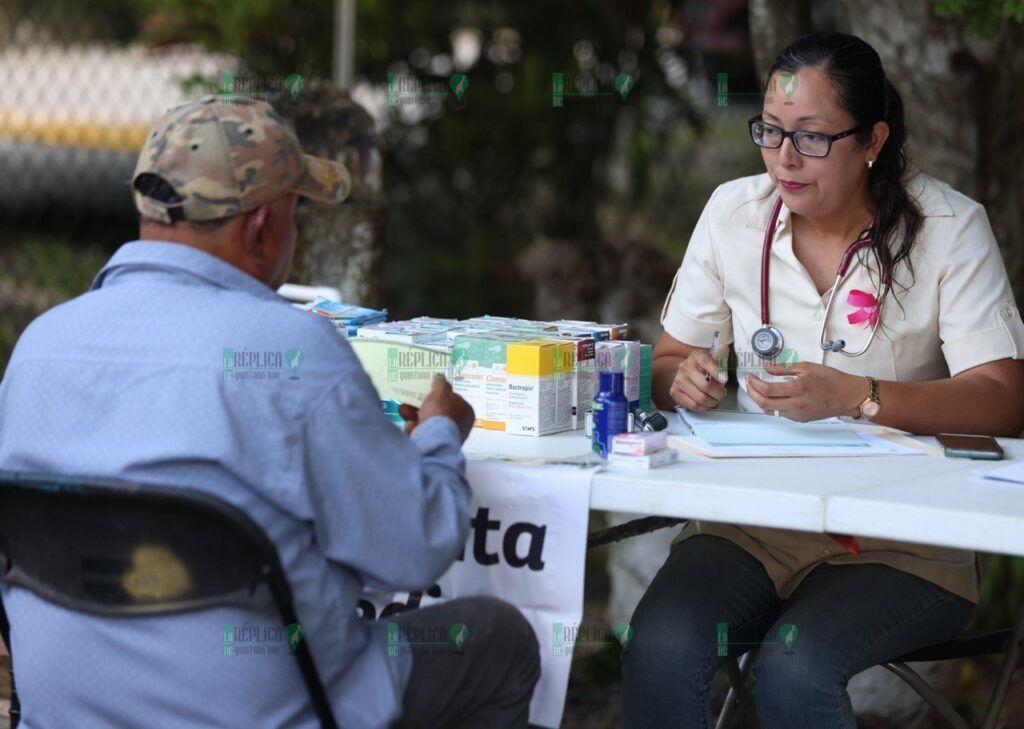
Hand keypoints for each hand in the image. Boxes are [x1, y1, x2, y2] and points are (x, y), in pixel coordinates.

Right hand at [407, 376, 475, 441]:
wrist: (433, 439)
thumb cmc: (440, 412)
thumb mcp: (440, 391)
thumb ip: (440, 383)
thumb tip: (440, 377)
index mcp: (466, 411)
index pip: (453, 399)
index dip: (440, 394)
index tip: (427, 391)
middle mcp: (459, 425)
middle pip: (438, 411)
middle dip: (421, 405)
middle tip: (410, 400)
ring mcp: (447, 437)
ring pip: (428, 422)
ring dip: (413, 416)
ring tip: (404, 411)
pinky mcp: (434, 446)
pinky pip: (423, 433)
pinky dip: (415, 429)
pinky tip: (410, 426)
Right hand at [670, 349, 727, 411]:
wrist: (684, 375)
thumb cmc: (703, 369)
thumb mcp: (712, 360)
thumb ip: (720, 356)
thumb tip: (724, 347)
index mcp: (695, 356)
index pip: (707, 362)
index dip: (718, 373)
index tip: (725, 380)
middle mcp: (684, 367)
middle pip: (705, 385)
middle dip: (718, 393)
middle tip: (722, 394)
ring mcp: (678, 380)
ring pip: (700, 398)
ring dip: (712, 402)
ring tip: (715, 399)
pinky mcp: (674, 392)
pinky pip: (693, 405)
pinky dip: (703, 407)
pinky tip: (706, 403)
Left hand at [745, 362, 865, 420]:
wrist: (848, 396)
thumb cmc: (831, 379)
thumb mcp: (807, 367)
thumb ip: (784, 368)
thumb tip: (766, 368)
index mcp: (798, 388)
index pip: (767, 390)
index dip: (754, 383)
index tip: (750, 376)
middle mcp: (796, 404)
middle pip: (764, 403)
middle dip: (752, 393)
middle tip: (749, 384)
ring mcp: (798, 414)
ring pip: (770, 411)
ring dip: (760, 401)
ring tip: (757, 390)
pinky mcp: (801, 419)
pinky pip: (781, 414)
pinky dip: (772, 406)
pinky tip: (772, 397)